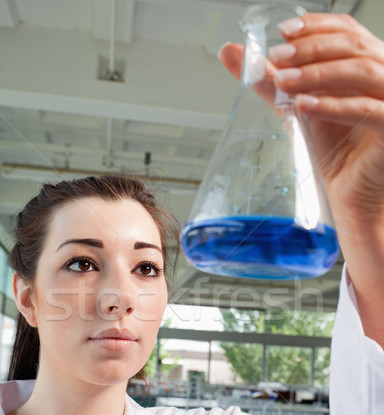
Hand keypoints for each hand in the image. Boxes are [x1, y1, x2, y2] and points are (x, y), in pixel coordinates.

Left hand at [219, 14, 383, 344]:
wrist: (351, 200)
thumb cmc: (334, 157)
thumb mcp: (300, 111)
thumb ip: (272, 82)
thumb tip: (232, 53)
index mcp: (368, 68)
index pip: (348, 31)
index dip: (316, 26)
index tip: (283, 33)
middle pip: (353, 46)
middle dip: (310, 50)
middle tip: (277, 59)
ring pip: (360, 72)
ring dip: (317, 74)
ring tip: (283, 83)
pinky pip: (367, 110)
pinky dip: (333, 106)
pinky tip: (303, 106)